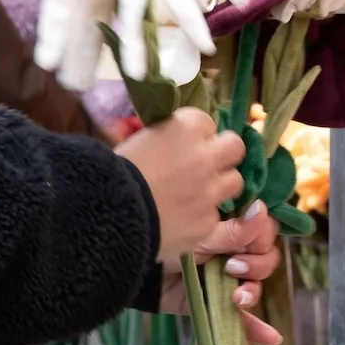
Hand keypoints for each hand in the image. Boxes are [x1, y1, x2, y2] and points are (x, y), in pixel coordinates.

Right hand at [116, 108, 243, 262]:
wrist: (108, 214)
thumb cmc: (114, 172)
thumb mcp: (139, 140)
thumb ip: (165, 135)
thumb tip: (174, 137)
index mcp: (185, 127)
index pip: (207, 122)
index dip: (196, 134)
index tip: (183, 144)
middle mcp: (205, 156)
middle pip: (235, 147)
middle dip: (223, 153)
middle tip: (208, 163)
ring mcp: (210, 190)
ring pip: (235, 181)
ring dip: (220, 184)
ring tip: (199, 192)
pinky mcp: (208, 222)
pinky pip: (217, 214)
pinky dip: (203, 215)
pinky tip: (185, 218)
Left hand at [159, 202, 284, 344]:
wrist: (134, 267)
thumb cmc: (166, 239)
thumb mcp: (203, 234)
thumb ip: (237, 230)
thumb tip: (262, 208)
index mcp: (229, 227)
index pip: (264, 230)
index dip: (261, 236)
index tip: (247, 241)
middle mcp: (231, 251)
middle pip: (265, 257)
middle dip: (257, 263)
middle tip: (233, 266)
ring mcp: (225, 279)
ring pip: (256, 285)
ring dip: (253, 289)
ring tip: (235, 296)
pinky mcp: (215, 305)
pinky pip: (242, 319)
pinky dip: (256, 329)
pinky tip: (271, 337)